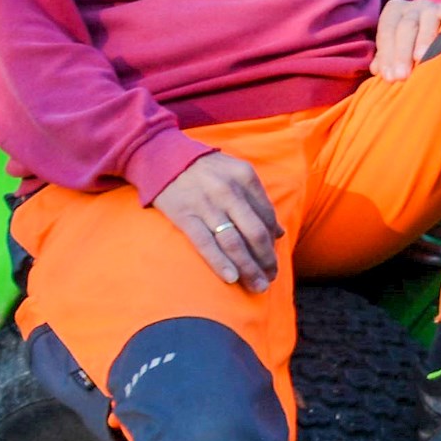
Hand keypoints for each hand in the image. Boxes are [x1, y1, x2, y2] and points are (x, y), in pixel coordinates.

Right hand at [155, 152, 280, 289]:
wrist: (161, 155)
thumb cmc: (204, 169)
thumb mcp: (235, 174)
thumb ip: (257, 200)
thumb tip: (278, 232)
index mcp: (245, 177)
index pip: (267, 217)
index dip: (273, 243)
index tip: (273, 262)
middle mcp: (228, 190)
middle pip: (255, 232)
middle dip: (266, 260)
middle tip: (271, 279)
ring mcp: (205, 203)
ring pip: (233, 241)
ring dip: (248, 267)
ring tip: (257, 285)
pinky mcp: (183, 214)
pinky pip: (205, 243)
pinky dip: (220, 262)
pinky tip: (232, 278)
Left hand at [375, 0, 440, 81]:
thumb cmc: (414, 42)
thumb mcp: (398, 47)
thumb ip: (387, 56)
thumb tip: (377, 69)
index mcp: (394, 11)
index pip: (387, 31)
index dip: (387, 54)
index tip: (389, 77)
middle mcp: (414, 6)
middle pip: (406, 26)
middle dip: (402, 52)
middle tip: (402, 76)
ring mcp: (435, 4)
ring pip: (429, 17)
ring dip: (424, 38)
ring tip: (420, 58)